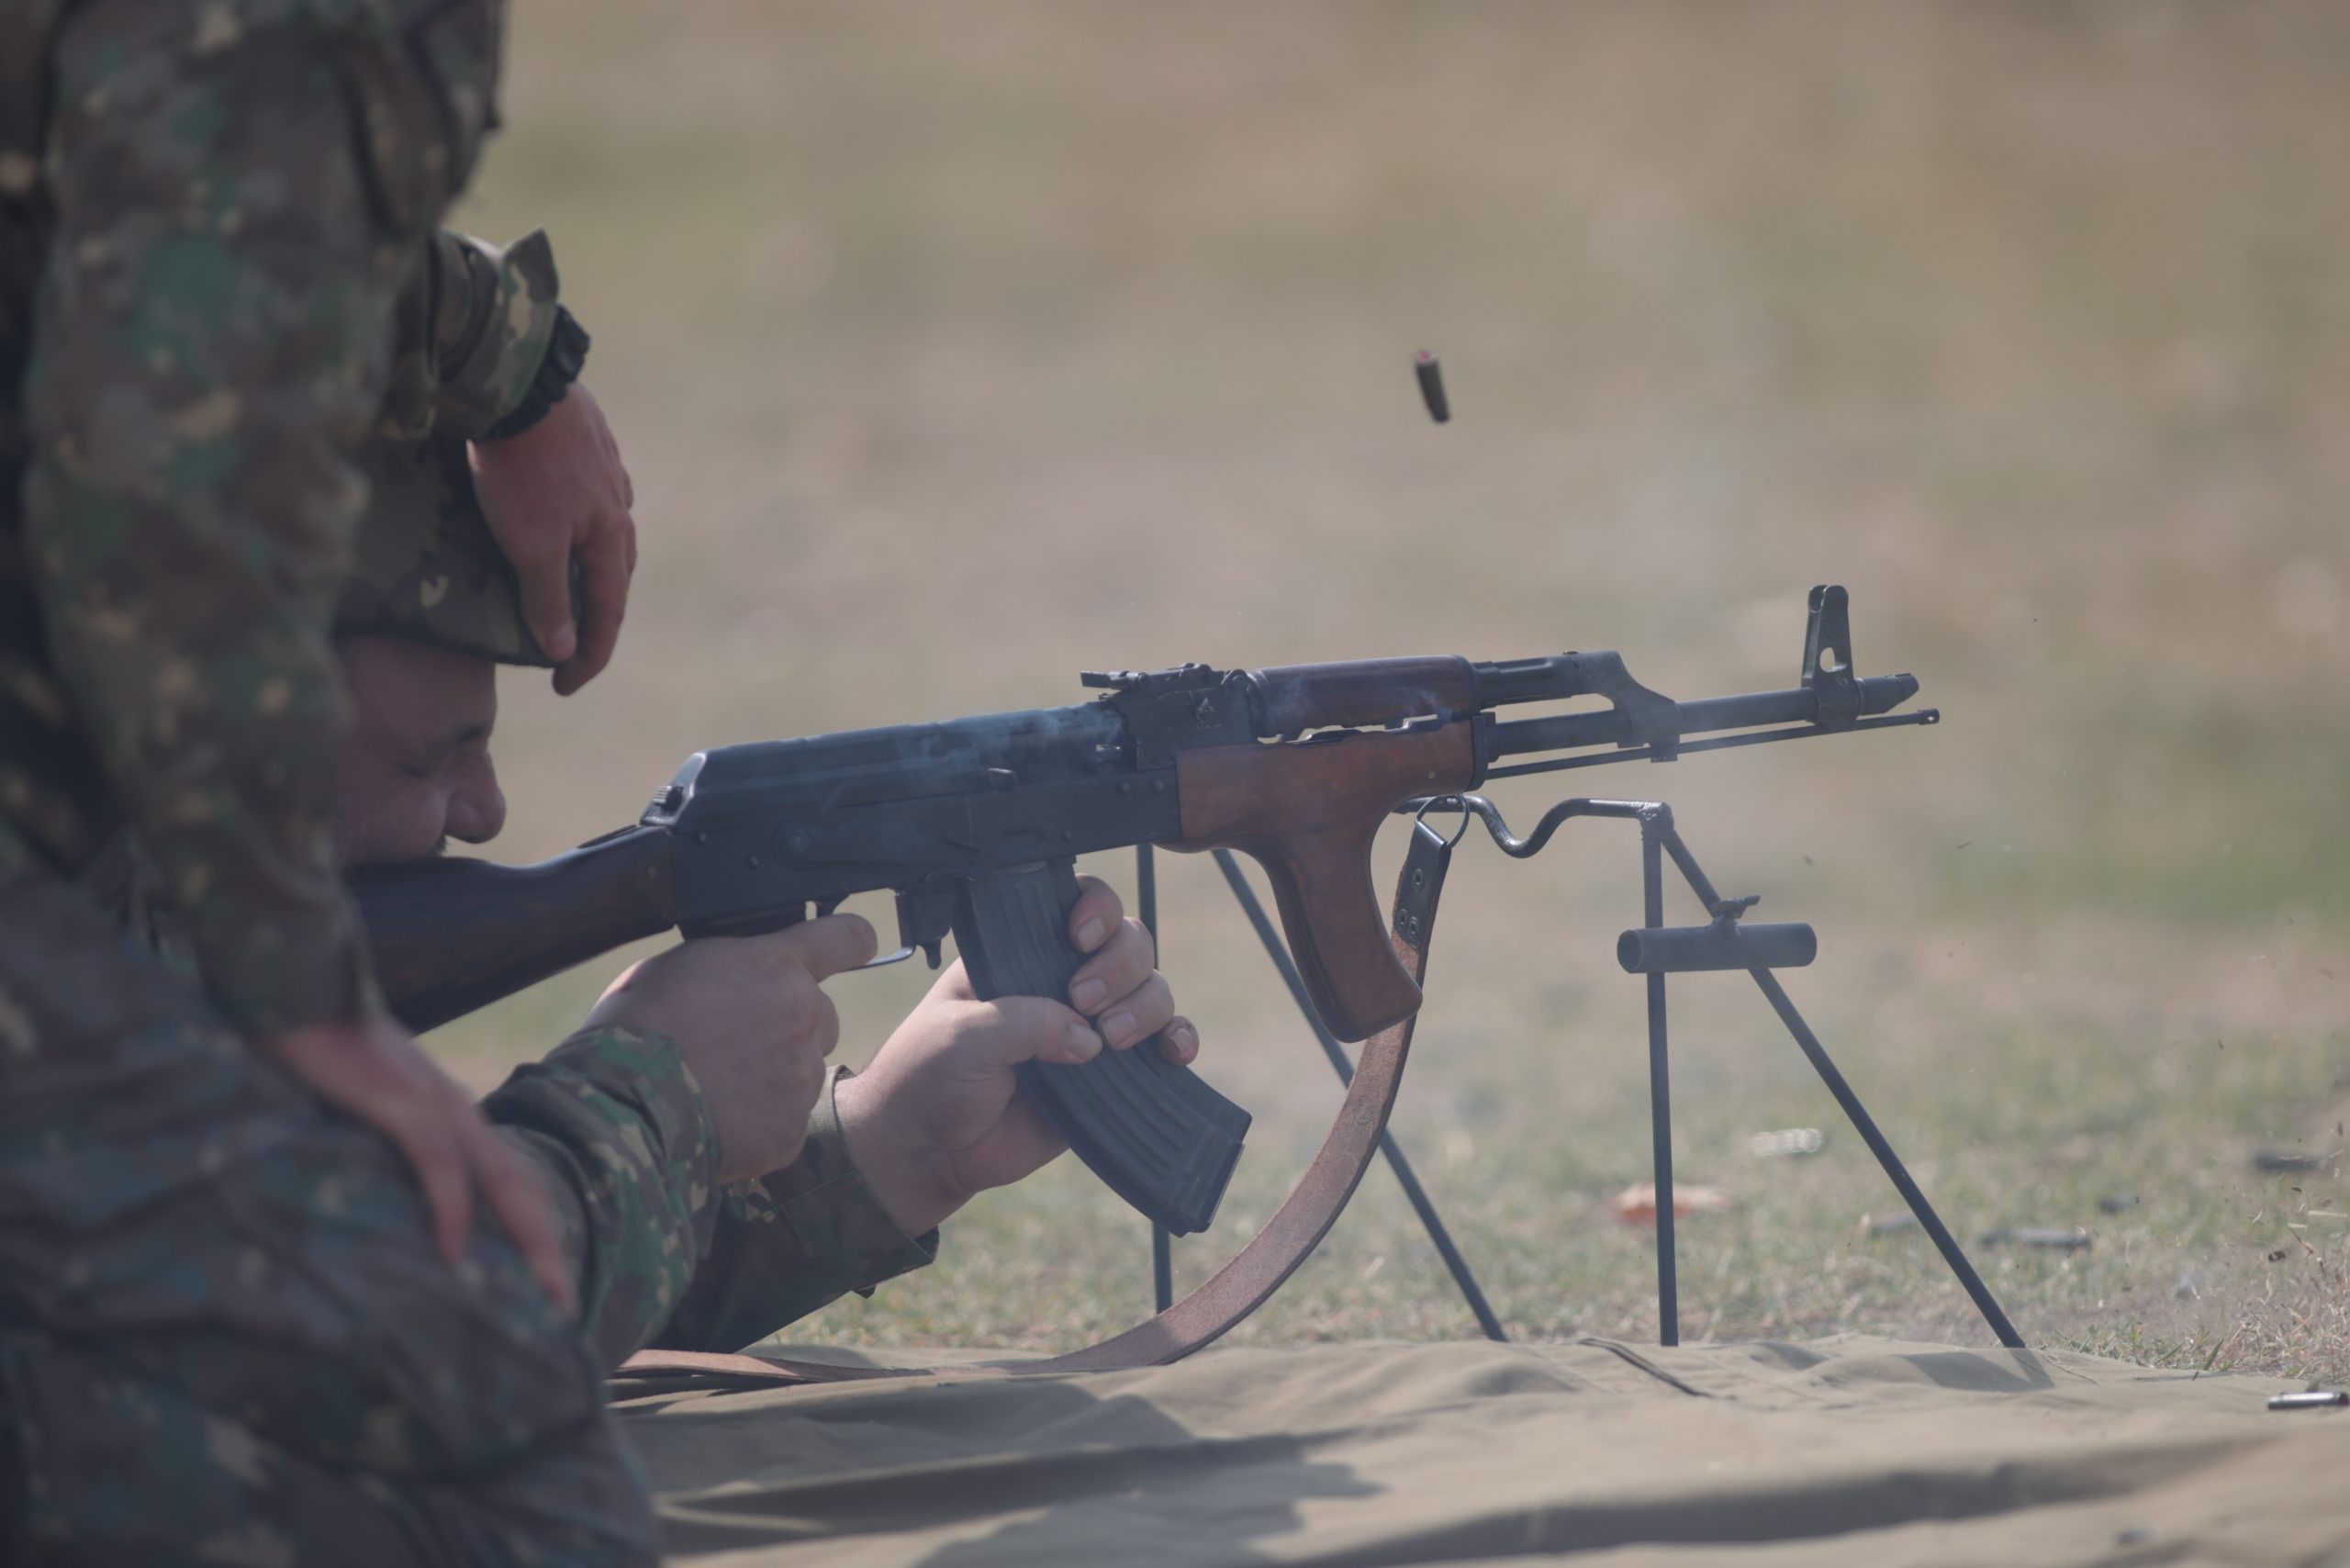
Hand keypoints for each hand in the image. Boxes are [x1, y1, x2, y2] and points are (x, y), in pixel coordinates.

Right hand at [258, 1014, 574, 1315]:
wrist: (298, 988)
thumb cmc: (320, 1053)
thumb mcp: (363, 1110)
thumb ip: (386, 1149)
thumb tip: (384, 1202)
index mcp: (454, 1116)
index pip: (512, 1179)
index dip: (535, 1230)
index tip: (546, 1285)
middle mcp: (458, 1112)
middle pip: (522, 1186)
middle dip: (548, 1247)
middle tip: (564, 1307)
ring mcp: (434, 1104)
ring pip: (500, 1179)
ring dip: (526, 1238)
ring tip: (541, 1294)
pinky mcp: (399, 1100)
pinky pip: (438, 1163)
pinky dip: (453, 1209)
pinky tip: (456, 1255)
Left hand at [469, 383, 635, 696]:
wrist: (521, 382)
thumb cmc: (523, 469)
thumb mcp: (530, 543)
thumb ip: (547, 598)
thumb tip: (562, 649)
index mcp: (610, 537)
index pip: (607, 613)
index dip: (588, 656)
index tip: (564, 687)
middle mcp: (619, 506)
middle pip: (615, 574)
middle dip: (596, 613)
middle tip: (569, 641)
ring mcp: (606, 471)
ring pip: (607, 530)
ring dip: (592, 564)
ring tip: (569, 579)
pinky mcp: (587, 440)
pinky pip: (592, 493)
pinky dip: (581, 520)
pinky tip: (565, 510)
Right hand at [582, 914, 878, 1183]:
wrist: (624, 1103)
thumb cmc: (637, 1026)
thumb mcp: (679, 965)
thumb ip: (732, 966)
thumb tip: (742, 977)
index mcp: (777, 967)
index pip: (844, 938)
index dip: (852, 940)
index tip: (859, 943)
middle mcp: (804, 1017)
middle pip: (821, 1017)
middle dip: (791, 1026)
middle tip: (738, 1042)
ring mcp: (802, 1078)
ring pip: (802, 1073)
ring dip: (772, 1077)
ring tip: (714, 1086)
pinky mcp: (791, 1131)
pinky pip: (785, 1122)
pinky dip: (758, 1123)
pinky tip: (716, 1120)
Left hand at [836, 877, 1197, 1235]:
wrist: (927, 1152)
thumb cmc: (930, 1078)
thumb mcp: (967, 1034)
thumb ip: (1030, 1022)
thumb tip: (1092, 1040)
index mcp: (1021, 952)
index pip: (1078, 905)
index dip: (1095, 909)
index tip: (1081, 936)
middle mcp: (1062, 981)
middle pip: (1129, 943)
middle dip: (1120, 965)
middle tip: (1083, 1000)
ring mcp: (1089, 1028)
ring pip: (1151, 991)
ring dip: (1146, 1006)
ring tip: (1112, 1040)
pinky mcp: (1108, 1077)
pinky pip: (1162, 1048)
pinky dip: (1178, 1042)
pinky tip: (1173, 1052)